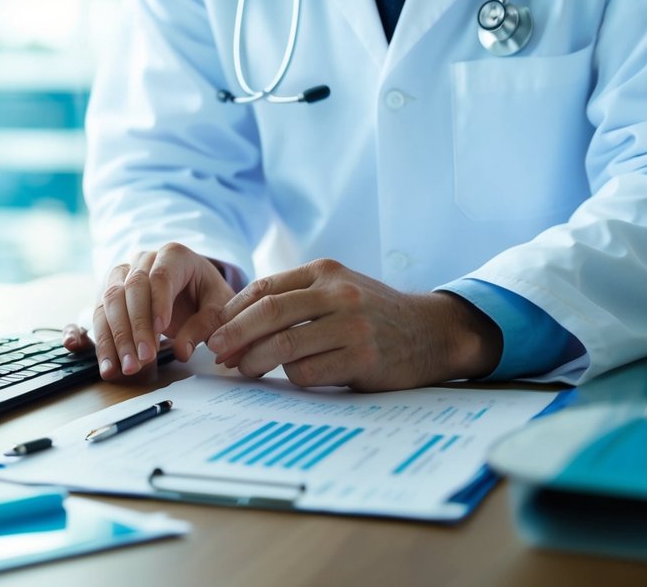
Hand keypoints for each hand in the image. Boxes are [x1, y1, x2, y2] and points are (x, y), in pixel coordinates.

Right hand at [63, 243, 236, 378]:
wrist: (192, 288)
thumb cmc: (206, 295)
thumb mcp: (218, 306)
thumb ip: (205, 325)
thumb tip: (182, 351)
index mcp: (174, 256)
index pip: (161, 275)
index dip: (158, 302)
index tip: (162, 330)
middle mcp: (143, 260)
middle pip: (131, 288)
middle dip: (136, 326)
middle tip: (144, 358)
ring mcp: (122, 274)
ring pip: (110, 301)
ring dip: (116, 338)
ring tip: (128, 367)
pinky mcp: (108, 293)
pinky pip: (99, 316)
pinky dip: (102, 343)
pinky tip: (108, 366)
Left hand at [202, 259, 501, 390]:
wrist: (432, 331)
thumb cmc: (372, 312)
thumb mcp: (336, 288)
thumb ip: (294, 297)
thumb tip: (234, 322)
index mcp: (325, 271)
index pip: (265, 288)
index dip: (233, 311)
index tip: (215, 329)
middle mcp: (338, 293)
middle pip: (269, 314)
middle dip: (234, 334)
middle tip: (216, 352)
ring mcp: (353, 326)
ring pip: (285, 345)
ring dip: (255, 360)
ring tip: (243, 368)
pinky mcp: (364, 359)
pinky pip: (310, 372)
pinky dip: (292, 376)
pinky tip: (293, 376)